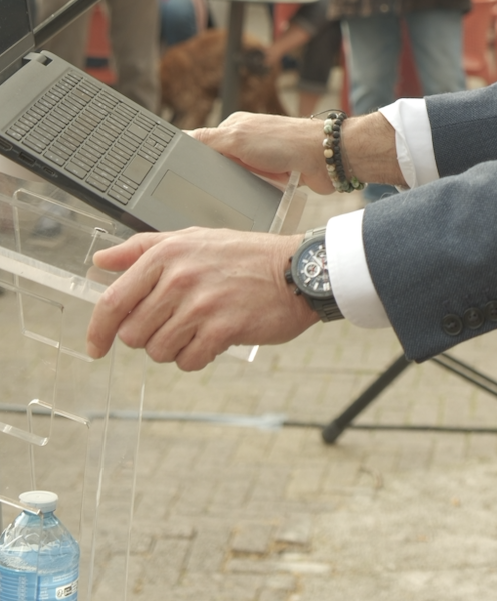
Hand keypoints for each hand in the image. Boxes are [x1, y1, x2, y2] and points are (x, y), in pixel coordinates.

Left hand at [86, 228, 315, 370]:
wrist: (296, 270)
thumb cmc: (245, 255)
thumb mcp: (191, 239)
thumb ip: (141, 249)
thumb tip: (100, 262)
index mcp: (167, 255)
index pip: (112, 301)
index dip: (97, 330)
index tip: (95, 346)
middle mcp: (180, 278)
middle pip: (133, 333)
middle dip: (148, 336)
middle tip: (173, 324)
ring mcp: (201, 305)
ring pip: (158, 351)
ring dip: (173, 348)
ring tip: (196, 328)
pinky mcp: (222, 329)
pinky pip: (188, 362)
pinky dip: (196, 357)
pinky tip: (212, 339)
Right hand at [190, 111, 332, 191]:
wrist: (323, 158)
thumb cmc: (285, 143)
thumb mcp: (238, 138)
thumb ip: (209, 140)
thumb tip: (183, 138)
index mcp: (235, 125)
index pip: (205, 142)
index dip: (197, 159)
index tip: (185, 174)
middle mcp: (248, 139)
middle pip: (220, 163)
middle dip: (219, 176)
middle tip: (214, 187)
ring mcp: (262, 157)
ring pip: (238, 178)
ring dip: (239, 186)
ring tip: (239, 192)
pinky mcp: (275, 174)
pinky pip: (256, 187)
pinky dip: (256, 192)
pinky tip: (255, 197)